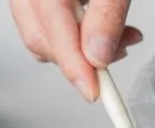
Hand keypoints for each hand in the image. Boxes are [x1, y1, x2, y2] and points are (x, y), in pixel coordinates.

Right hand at [9, 0, 142, 100]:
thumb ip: (106, 14)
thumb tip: (98, 56)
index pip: (54, 28)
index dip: (75, 65)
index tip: (94, 92)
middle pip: (42, 39)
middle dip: (82, 59)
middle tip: (120, 51)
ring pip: (41, 36)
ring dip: (79, 50)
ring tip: (119, 37)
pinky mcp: (34, 1)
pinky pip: (43, 24)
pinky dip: (73, 36)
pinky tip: (97, 28)